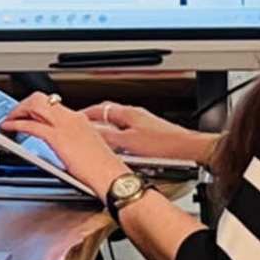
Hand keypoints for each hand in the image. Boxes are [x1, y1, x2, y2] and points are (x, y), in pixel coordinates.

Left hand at [6, 93, 130, 195]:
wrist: (112, 176)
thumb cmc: (104, 168)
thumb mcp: (88, 148)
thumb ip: (73, 142)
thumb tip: (61, 146)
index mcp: (80, 119)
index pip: (52, 104)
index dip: (35, 107)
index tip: (27, 112)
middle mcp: (72, 118)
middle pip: (41, 99)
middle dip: (23, 104)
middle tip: (14, 114)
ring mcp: (65, 126)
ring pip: (34, 105)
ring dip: (17, 111)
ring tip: (9, 120)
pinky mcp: (58, 138)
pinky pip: (31, 125)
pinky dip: (16, 124)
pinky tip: (9, 128)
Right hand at [82, 102, 213, 168]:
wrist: (188, 151)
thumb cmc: (164, 145)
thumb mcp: (128, 142)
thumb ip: (107, 137)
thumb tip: (89, 133)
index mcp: (128, 113)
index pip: (99, 109)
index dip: (84, 113)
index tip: (72, 118)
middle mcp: (135, 116)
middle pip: (108, 115)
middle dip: (93, 121)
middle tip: (81, 127)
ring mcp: (143, 125)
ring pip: (117, 125)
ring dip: (106, 131)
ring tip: (96, 140)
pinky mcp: (150, 136)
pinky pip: (127, 134)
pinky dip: (117, 140)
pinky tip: (117, 150)